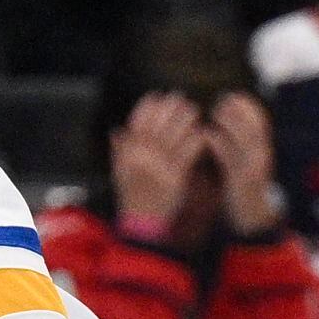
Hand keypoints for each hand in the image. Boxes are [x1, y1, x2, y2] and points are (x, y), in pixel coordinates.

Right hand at [106, 92, 207, 242]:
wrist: (142, 222)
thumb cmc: (131, 197)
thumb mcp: (119, 172)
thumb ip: (119, 151)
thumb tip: (116, 131)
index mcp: (129, 153)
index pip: (138, 122)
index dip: (149, 106)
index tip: (158, 97)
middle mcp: (143, 156)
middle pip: (159, 123)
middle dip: (170, 107)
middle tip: (180, 98)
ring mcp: (160, 165)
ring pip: (176, 134)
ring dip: (186, 119)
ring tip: (194, 110)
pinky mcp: (177, 176)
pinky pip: (189, 152)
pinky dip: (197, 140)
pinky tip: (202, 132)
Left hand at [202, 92, 281, 235]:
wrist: (252, 216)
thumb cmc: (243, 186)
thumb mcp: (245, 161)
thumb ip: (239, 143)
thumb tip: (228, 119)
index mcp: (263, 150)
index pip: (261, 121)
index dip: (248, 106)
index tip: (232, 96)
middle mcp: (261, 157)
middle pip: (254, 126)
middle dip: (240, 111)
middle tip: (221, 101)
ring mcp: (252, 168)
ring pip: (245, 139)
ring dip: (231, 123)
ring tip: (215, 112)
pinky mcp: (241, 181)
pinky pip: (230, 158)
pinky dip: (220, 144)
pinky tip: (207, 135)